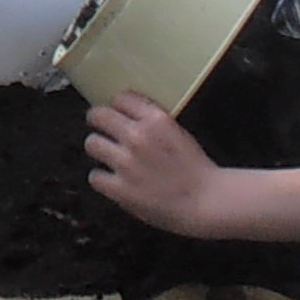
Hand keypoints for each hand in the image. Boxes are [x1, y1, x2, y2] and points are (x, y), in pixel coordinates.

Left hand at [82, 89, 227, 233]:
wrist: (207, 202)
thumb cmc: (197, 168)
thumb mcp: (178, 133)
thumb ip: (153, 123)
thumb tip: (127, 116)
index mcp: (156, 119)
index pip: (121, 97)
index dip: (117, 106)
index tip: (118, 114)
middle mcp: (137, 136)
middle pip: (98, 115)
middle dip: (98, 121)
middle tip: (102, 130)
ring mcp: (126, 162)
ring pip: (92, 143)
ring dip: (99, 149)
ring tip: (107, 157)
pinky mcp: (119, 188)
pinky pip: (94, 176)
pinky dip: (102, 179)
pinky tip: (112, 181)